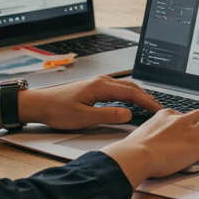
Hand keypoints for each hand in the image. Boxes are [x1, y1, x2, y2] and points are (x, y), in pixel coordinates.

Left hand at [17, 75, 164, 130]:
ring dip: (139, 96)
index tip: (159, 110)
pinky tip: (131, 102)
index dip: (148, 102)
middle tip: (160, 110)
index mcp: (101, 86)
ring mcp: (98, 82)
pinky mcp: (95, 87)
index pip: (132, 93)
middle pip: (132, 87)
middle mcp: (102, 81)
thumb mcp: (83, 118)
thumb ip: (108, 116)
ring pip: (126, 87)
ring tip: (149, 107)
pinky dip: (130, 95)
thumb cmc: (57, 110)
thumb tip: (128, 114)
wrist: (39, 104)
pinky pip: (118, 89)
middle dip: (148, 98)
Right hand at [102, 109, 198, 184]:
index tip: (193, 125)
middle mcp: (180, 120)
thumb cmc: (133, 151)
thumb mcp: (139, 135)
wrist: (136, 155)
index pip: (182, 114)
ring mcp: (191, 131)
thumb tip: (146, 141)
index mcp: (165, 115)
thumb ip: (148, 134)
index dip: (191, 120)